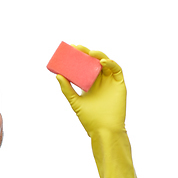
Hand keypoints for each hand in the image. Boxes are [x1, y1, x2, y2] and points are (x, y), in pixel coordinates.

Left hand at [56, 45, 136, 177]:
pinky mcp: (120, 84)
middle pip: (94, 62)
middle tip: (78, 48)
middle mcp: (100, 81)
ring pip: (105, 63)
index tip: (70, 49)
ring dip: (98, 56)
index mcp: (89, 84)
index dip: (79, 58)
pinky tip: (102, 62)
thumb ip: (67, 89)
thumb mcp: (75, 102)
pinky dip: (111, 63)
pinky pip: (116, 69)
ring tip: (89, 53)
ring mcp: (110, 82)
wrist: (104, 130)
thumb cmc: (89, 119)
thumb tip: (58, 75)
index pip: (84, 67)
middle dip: (86, 54)